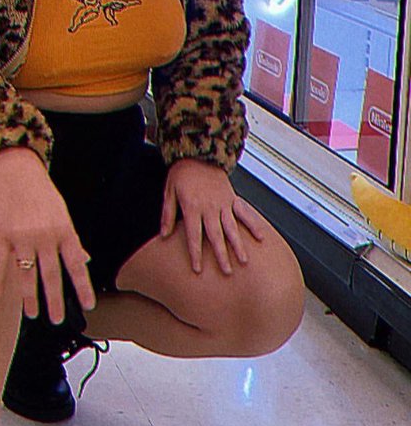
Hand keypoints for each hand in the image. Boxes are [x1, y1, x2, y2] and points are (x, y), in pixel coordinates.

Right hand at [0, 147, 95, 322]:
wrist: (16, 169)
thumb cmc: (41, 191)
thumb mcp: (62, 212)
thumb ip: (70, 239)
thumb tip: (84, 259)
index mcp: (64, 230)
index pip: (76, 264)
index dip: (83, 286)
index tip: (88, 305)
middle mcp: (44, 236)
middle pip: (51, 275)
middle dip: (55, 300)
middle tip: (58, 319)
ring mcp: (22, 236)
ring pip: (26, 274)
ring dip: (29, 297)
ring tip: (32, 314)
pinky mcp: (1, 234)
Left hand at [160, 158, 266, 275]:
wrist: (199, 153)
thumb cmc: (182, 173)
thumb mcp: (168, 192)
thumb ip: (168, 215)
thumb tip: (164, 235)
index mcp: (192, 207)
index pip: (194, 236)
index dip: (195, 254)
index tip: (198, 269)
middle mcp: (210, 208)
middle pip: (216, 236)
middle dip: (221, 256)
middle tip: (226, 272)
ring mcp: (223, 204)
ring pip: (232, 228)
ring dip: (238, 246)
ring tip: (244, 261)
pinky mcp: (232, 199)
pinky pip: (244, 214)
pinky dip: (253, 225)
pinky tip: (261, 238)